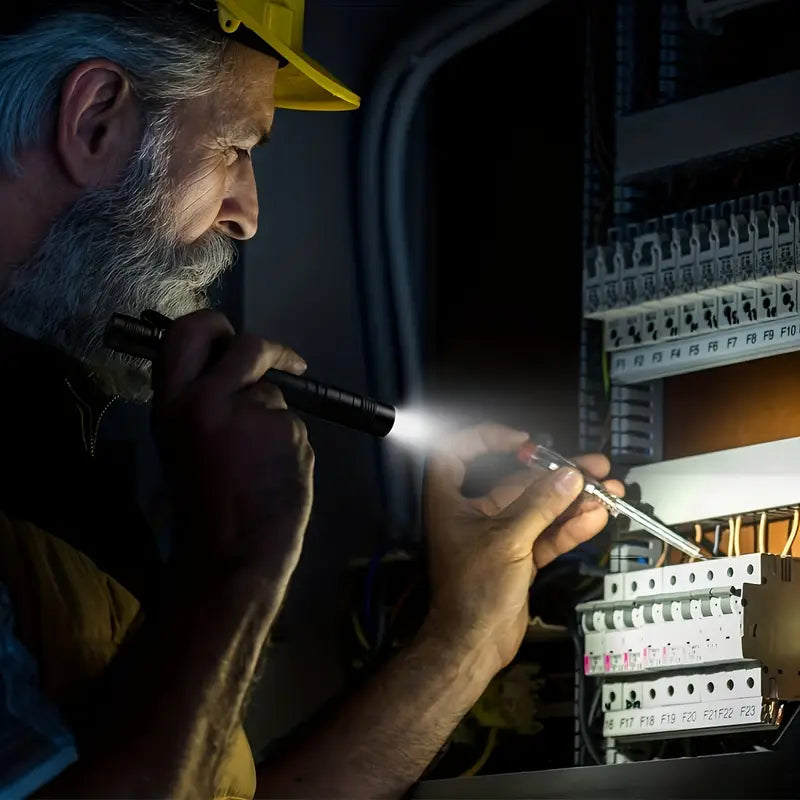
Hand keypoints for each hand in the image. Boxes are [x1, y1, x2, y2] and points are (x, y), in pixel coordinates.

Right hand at [151, 310, 314, 587]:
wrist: (231, 555)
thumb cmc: (207, 504)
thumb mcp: (185, 443)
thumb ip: (204, 402)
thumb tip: (238, 373)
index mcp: (172, 404)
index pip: (186, 334)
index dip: (213, 325)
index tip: (231, 334)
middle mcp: (207, 400)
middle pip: (248, 345)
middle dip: (270, 349)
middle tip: (287, 363)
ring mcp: (251, 414)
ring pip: (276, 396)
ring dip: (276, 419)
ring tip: (261, 463)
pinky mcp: (287, 432)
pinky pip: (294, 425)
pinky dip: (290, 444)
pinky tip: (276, 475)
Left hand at [422, 423, 622, 674]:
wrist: (474, 645)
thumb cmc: (472, 591)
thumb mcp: (507, 540)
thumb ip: (540, 506)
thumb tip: (568, 478)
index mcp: (452, 501)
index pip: (458, 453)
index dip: (486, 439)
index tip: (521, 441)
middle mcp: (475, 514)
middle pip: (516, 482)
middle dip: (555, 475)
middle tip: (592, 468)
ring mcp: (500, 536)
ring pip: (539, 509)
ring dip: (572, 500)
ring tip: (609, 491)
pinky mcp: (520, 557)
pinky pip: (548, 534)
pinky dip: (570, 527)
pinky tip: (597, 517)